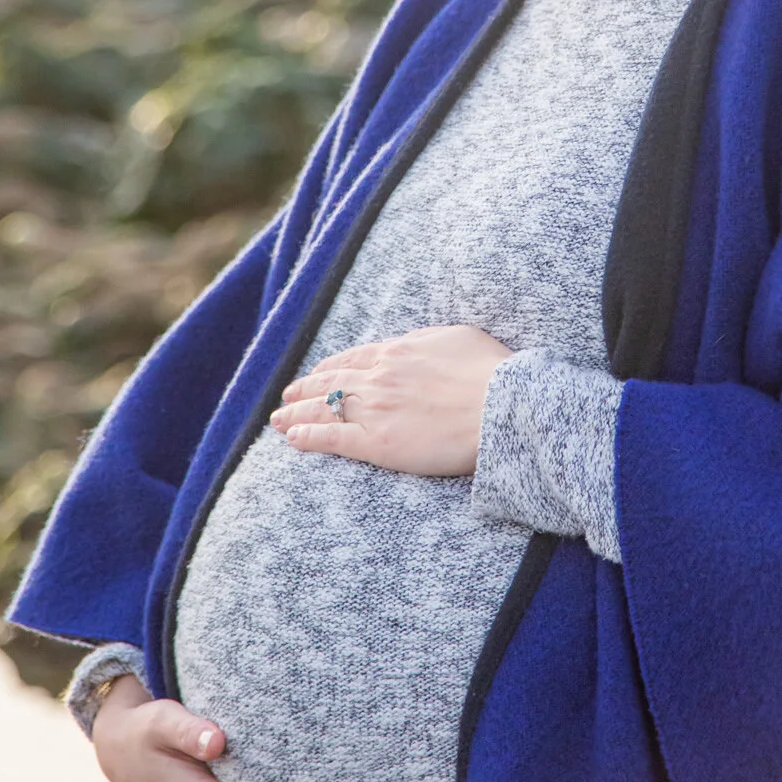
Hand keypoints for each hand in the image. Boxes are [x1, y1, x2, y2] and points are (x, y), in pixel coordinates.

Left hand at [269, 324, 512, 475]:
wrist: (502, 407)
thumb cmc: (492, 372)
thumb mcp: (459, 338)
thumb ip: (430, 340)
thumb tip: (418, 344)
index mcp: (397, 351)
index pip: (351, 359)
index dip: (328, 368)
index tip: (315, 374)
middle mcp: (378, 377)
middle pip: (329, 383)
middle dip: (304, 390)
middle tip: (287, 398)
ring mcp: (375, 410)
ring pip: (323, 409)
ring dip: (296, 414)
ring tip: (278, 421)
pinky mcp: (377, 443)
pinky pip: (332, 439)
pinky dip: (308, 437)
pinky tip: (293, 439)